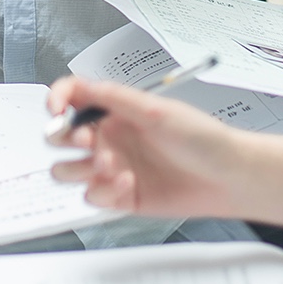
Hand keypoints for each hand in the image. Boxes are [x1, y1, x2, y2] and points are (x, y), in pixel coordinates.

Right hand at [46, 76, 282, 225]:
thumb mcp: (157, 110)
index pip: (72, 98)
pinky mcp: (119, 197)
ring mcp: (112, 167)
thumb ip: (115, 98)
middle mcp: (109, 137)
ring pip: (67, 171)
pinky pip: (91, 197)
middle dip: (67, 140)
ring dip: (81, 168)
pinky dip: (104, 192)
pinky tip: (128, 184)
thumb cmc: (202, 138)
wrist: (227, 177)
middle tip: (90, 142)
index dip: (56, 101)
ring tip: (110, 165)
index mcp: (116, 111)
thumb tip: (80, 86)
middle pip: (61, 137)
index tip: (55, 111)